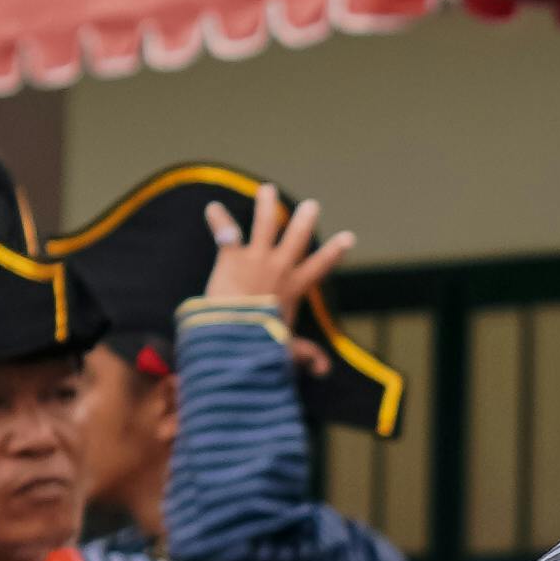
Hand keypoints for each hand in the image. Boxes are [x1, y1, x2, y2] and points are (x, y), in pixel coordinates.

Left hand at [199, 178, 366, 355]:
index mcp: (295, 287)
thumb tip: (324, 370)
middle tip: (312, 206)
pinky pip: (226, 233)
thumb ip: (305, 355)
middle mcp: (280, 267)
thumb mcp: (288, 350)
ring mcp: (257, 258)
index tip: (348, 237)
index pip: (320, 266)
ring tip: (267, 190)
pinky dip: (218, 220)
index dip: (335, 251)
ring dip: (266, 206)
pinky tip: (211, 208)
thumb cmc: (262, 343)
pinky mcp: (233, 257)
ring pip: (264, 225)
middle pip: (297, 237)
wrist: (238, 332)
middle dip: (305, 220)